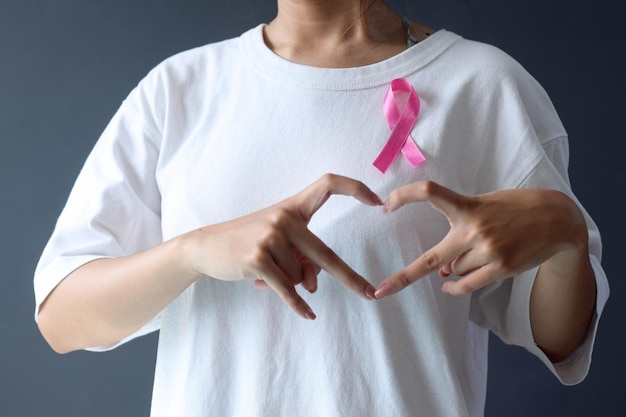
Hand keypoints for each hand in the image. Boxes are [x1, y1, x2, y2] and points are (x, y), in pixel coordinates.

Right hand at [184, 174, 381, 318]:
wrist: (206, 246)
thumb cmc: (248, 242)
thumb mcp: (278, 245)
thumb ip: (302, 260)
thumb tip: (315, 287)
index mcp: (293, 207)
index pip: (328, 184)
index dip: (354, 187)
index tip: (377, 200)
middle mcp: (284, 218)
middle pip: (326, 255)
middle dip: (350, 278)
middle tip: (370, 293)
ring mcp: (270, 237)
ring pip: (300, 276)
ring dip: (289, 283)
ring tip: (266, 274)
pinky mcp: (258, 258)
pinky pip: (287, 289)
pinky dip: (296, 304)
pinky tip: (308, 315)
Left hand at [374, 181, 587, 298]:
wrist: (558, 220)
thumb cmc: (514, 210)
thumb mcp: (484, 208)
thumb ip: (459, 233)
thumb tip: (440, 273)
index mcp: (467, 205)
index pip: (429, 192)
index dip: (404, 196)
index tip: (385, 206)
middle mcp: (474, 229)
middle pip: (431, 258)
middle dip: (403, 277)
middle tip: (380, 291)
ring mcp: (488, 250)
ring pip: (453, 270)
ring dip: (457, 266)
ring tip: (482, 250)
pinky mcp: (502, 267)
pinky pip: (467, 285)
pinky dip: (456, 287)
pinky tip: (449, 287)